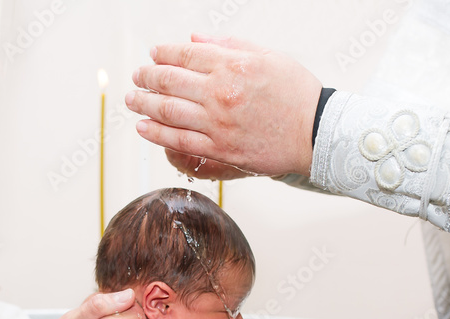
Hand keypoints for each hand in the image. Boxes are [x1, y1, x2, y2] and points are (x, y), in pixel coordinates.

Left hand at [128, 34, 322, 177]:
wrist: (317, 133)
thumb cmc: (297, 94)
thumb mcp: (268, 56)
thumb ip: (228, 44)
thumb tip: (194, 38)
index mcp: (232, 65)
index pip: (184, 55)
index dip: (162, 53)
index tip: (152, 54)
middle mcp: (220, 92)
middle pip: (169, 81)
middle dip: (146, 77)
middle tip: (137, 77)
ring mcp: (218, 123)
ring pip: (167, 111)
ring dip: (143, 104)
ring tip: (132, 100)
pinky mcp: (220, 150)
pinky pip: (178, 141)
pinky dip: (156, 133)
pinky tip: (143, 127)